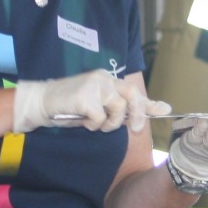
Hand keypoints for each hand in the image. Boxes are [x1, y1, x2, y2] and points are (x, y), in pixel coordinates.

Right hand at [12, 71, 166, 132]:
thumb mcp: (96, 107)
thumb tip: (139, 120)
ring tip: (93, 123)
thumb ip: (116, 110)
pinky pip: (100, 118)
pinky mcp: (86, 97)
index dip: (149, 103)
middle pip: (132, 95)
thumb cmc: (69, 107)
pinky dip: (93, 125)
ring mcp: (95, 86)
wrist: (42, 102)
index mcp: (107, 80)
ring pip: (118, 109)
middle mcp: (103, 79)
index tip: (165, 109)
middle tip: (135, 128)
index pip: (133, 91)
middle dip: (137, 114)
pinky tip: (81, 119)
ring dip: (109, 124)